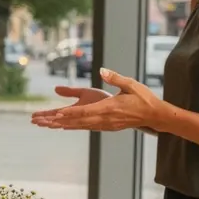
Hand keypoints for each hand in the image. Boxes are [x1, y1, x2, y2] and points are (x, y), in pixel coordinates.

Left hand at [31, 69, 161, 132]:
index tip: (58, 114)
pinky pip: (88, 127)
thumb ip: (115, 78)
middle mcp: (105, 119)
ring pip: (82, 126)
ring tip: (49, 125)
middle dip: (61, 122)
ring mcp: (106, 125)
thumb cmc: (143, 98)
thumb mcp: (130, 84)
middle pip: (79, 121)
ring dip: (65, 126)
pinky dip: (75, 127)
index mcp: (110, 108)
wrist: (154, 115)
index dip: (71, 113)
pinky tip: (66, 127)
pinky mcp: (108, 126)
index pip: (86, 111)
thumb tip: (102, 70)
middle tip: (45, 122)